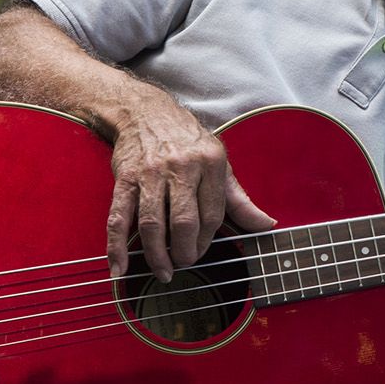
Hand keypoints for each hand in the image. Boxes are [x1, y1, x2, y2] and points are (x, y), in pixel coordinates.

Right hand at [105, 91, 274, 281]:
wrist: (145, 111)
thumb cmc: (188, 141)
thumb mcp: (220, 162)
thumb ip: (240, 199)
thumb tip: (266, 225)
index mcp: (210, 164)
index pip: (212, 214)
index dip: (207, 240)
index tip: (201, 253)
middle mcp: (181, 167)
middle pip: (184, 221)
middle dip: (184, 252)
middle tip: (183, 263)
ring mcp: (150, 173)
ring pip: (152, 224)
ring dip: (157, 255)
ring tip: (163, 272)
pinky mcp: (124, 178)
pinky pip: (119, 218)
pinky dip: (117, 246)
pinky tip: (120, 268)